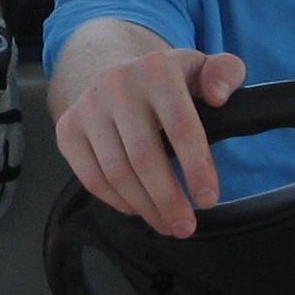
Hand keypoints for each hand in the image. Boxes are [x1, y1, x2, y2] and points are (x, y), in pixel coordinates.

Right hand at [53, 46, 246, 237]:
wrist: (113, 73)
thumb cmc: (168, 81)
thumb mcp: (202, 68)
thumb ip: (226, 74)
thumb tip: (218, 96)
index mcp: (157, 69)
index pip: (180, 126)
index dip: (196, 168)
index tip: (208, 200)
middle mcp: (117, 84)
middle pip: (144, 157)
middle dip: (168, 199)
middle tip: (187, 226)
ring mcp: (88, 107)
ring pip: (117, 173)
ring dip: (145, 207)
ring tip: (167, 224)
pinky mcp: (68, 129)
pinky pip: (92, 178)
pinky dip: (117, 202)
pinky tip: (139, 209)